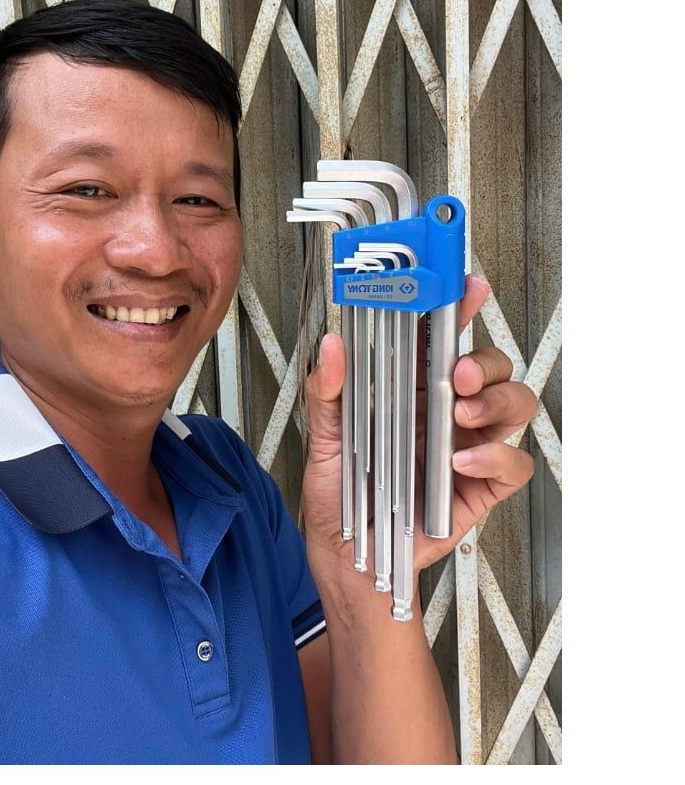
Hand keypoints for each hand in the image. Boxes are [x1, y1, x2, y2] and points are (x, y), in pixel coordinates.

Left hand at [301, 274, 536, 579]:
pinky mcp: (481, 486)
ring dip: (498, 400)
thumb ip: (328, 392)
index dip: (460, 311)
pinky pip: (514, 464)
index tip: (467, 288)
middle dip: (484, 362)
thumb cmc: (339, 493)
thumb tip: (333, 346)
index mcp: (412, 392)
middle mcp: (446, 413)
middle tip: (456, 374)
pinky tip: (462, 462)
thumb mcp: (325, 437)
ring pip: (516, 405)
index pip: (443, 342)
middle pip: (492, 368)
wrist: (347, 553)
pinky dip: (497, 457)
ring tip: (463, 412)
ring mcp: (469, 447)